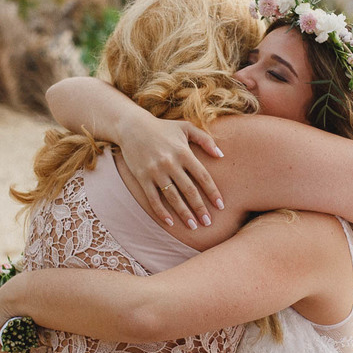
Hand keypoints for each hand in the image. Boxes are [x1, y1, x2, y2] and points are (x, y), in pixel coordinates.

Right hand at [118, 115, 224, 229]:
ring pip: (172, 197)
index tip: (220, 206)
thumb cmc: (163, 128)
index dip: (212, 192)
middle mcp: (170, 163)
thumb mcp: (186, 127)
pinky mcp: (142, 177)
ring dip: (184, 213)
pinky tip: (170, 222)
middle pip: (189, 190)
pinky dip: (161, 211)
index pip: (202, 176)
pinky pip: (153, 198)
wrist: (131, 126)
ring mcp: (155, 171)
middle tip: (208, 223)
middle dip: (200, 208)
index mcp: (183, 152)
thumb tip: (221, 155)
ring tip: (193, 226)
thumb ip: (206, 140)